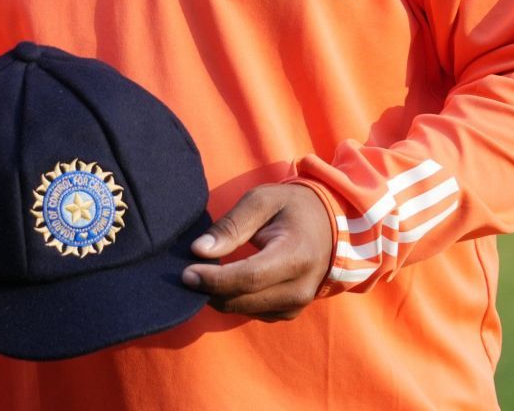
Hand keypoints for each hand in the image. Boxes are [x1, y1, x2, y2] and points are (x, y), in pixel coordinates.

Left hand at [180, 183, 332, 320]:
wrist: (329, 225)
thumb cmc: (292, 207)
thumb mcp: (262, 201)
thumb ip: (231, 225)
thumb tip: (199, 250)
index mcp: (296, 256)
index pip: (249, 277)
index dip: (214, 279)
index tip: (186, 273)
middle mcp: (300, 288)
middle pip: (243, 299)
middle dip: (209, 289)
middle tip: (184, 272)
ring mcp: (296, 305)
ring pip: (244, 310)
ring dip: (218, 296)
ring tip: (201, 273)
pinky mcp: (289, 312)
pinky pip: (251, 312)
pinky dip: (232, 300)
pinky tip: (220, 281)